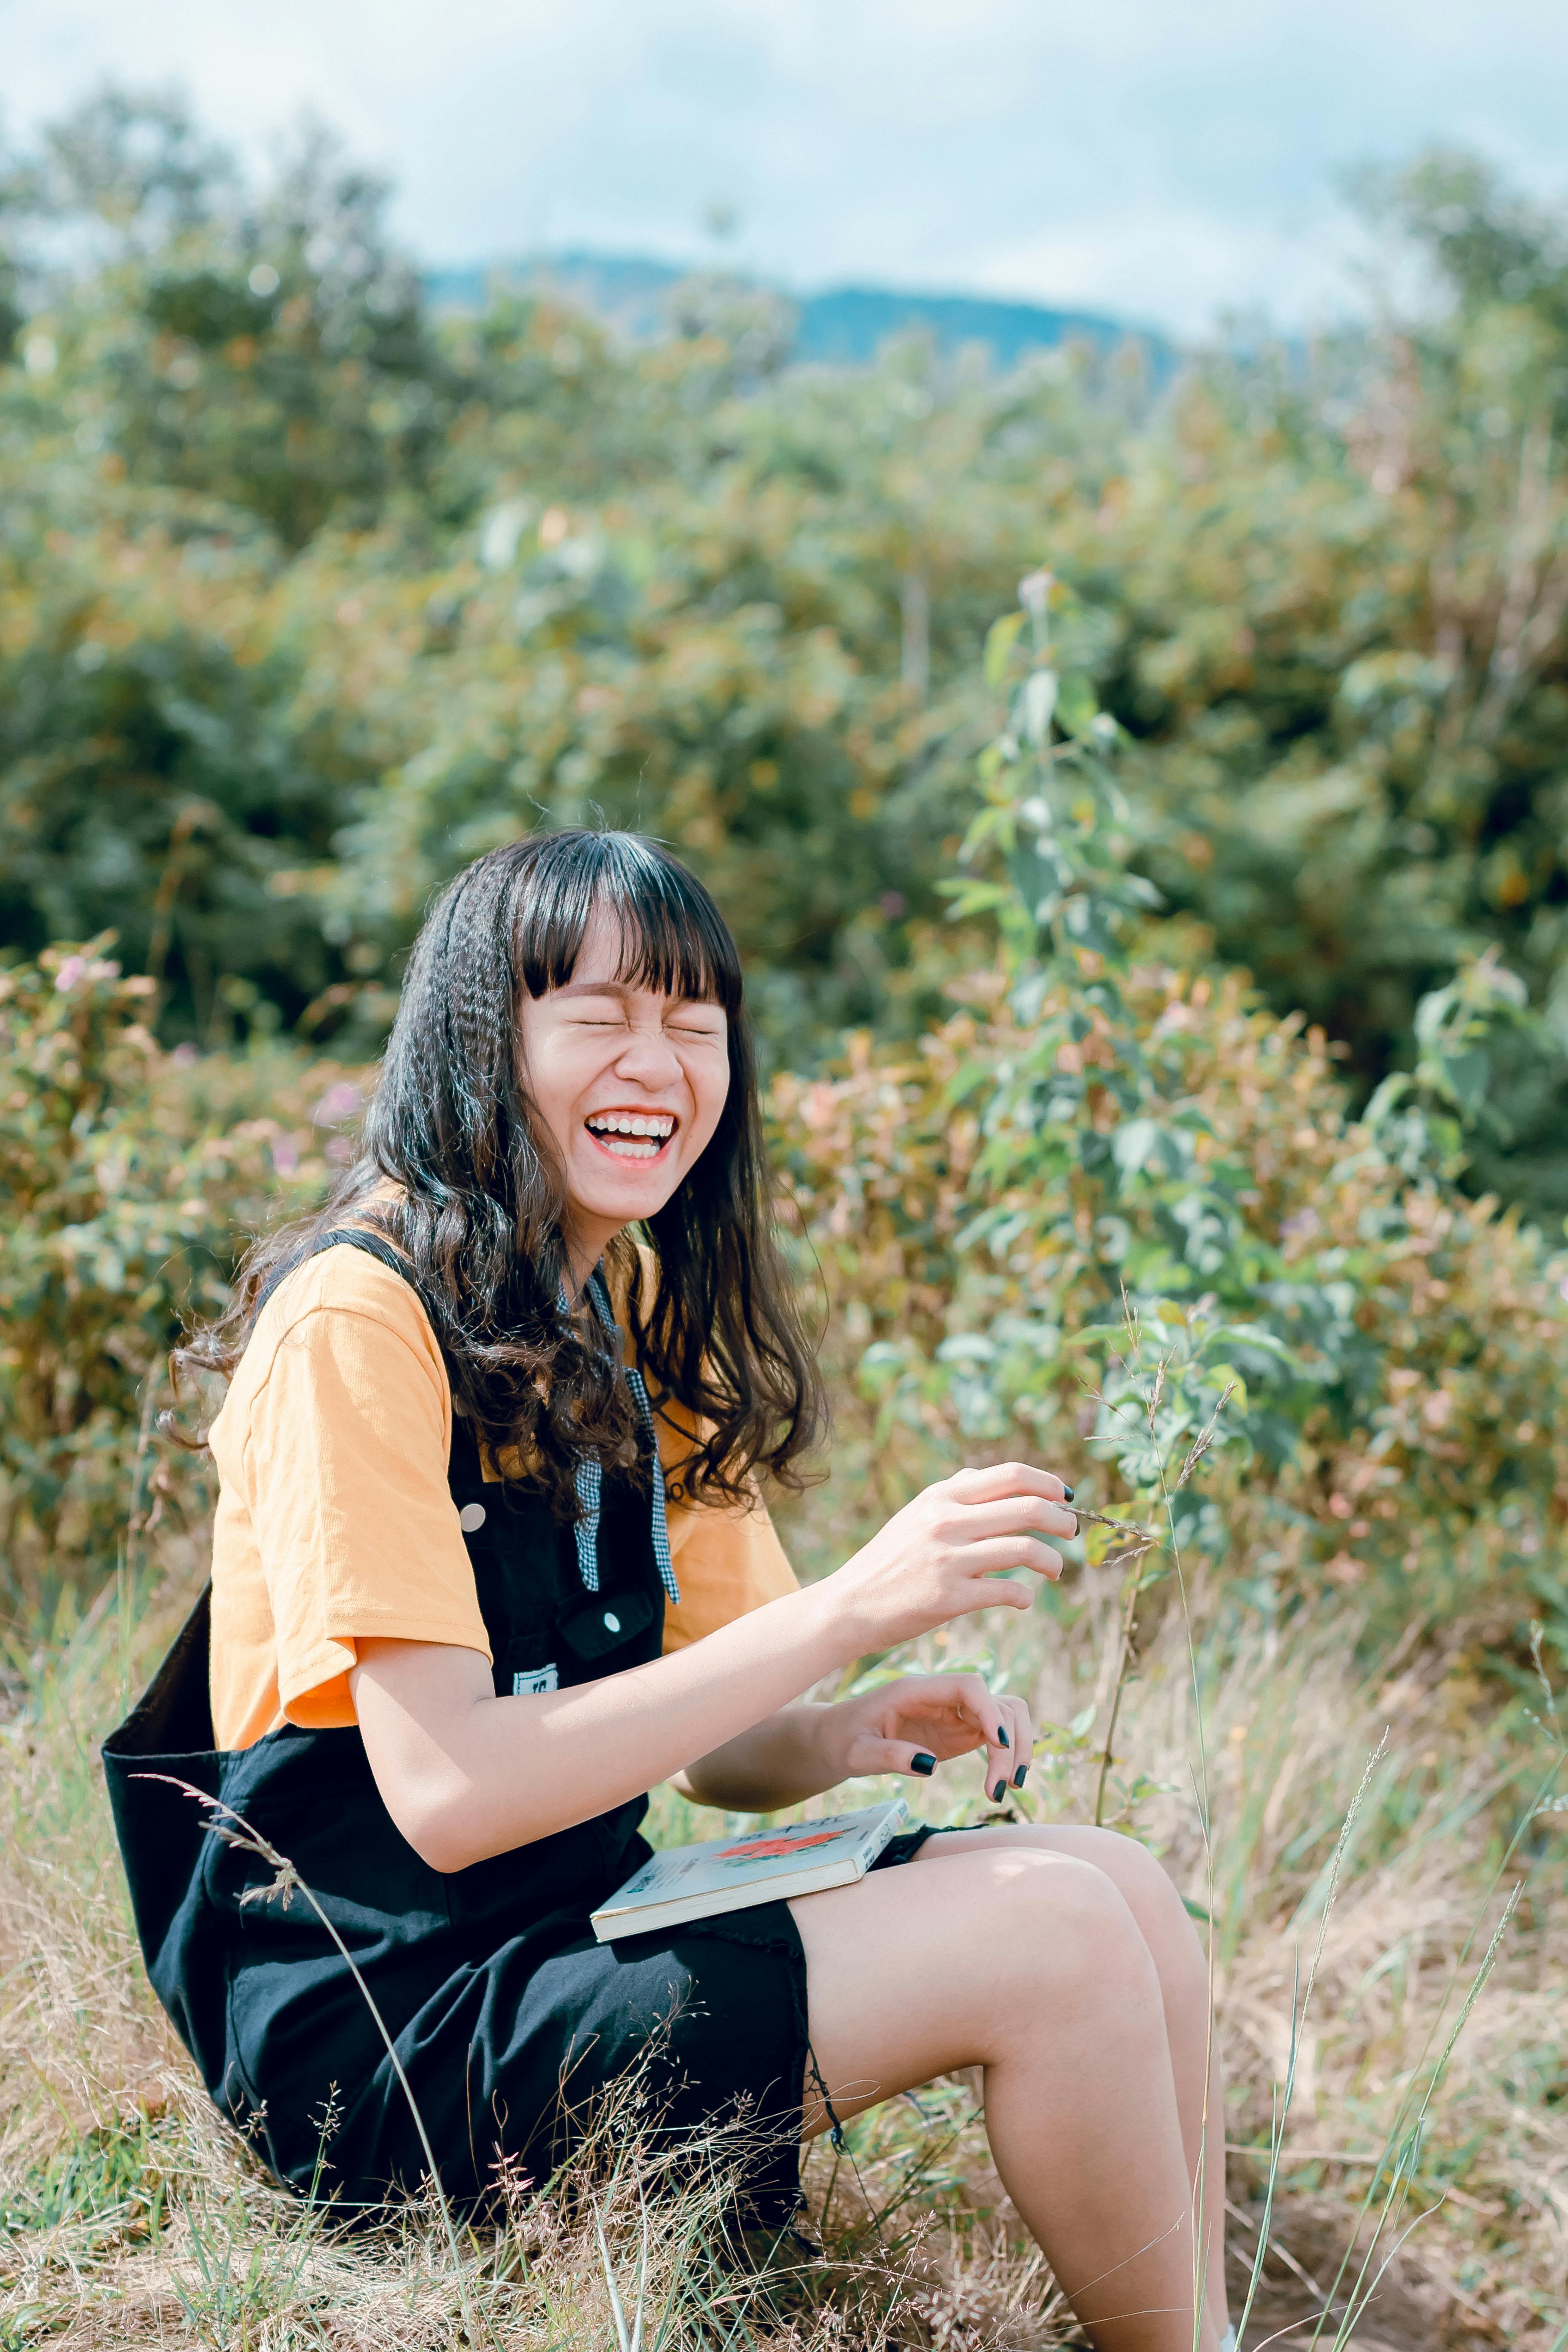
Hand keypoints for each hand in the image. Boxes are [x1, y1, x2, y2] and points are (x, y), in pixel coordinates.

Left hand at [824, 1673, 1033, 1804]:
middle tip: (1003, 1786)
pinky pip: (996, 1734)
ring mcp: (954, 1713)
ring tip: (1004, 1789)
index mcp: (917, 1691)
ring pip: (1005, 1716)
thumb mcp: (858, 1753)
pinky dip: (1007, 1756)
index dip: (990, 1709)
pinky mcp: (959, 1731)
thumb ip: (890, 1756)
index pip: (968, 1685)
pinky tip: (999, 1784)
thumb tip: (930, 1765)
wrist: (838, 1739)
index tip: (999, 1743)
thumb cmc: (845, 1740)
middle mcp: (942, 1697)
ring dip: (1016, 1748)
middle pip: (997, 1702)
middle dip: (1011, 1740)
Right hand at [827, 1462, 1075, 1654]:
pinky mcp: (950, 1598)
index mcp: (941, 1496)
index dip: (1048, 1483)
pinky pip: (1009, 1591)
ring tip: (1056, 1570)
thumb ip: (952, 1494)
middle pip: (1028, 1508)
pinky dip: (1026, 1596)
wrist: (850, 1605)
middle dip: (1062, 1520)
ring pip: (1026, 1550)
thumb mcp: (915, 1515)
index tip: (1065, 1497)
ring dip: (1054, 1560)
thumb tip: (988, 1476)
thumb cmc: (888, 1561)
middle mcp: (946, 1521)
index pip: (1011, 1475)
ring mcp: (949, 1559)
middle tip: (1071, 1532)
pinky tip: (1024, 1600)